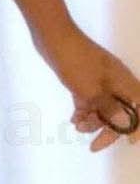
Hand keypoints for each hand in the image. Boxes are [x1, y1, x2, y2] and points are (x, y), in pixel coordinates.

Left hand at [33, 21, 139, 151]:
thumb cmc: (75, 62)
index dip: (137, 126)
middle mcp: (115, 81)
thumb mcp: (91, 90)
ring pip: (102, 107)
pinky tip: (73, 119)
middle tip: (94, 146)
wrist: (52, 36)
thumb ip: (110, 108)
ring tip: (77, 126)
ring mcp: (99, 80)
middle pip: (120, 110)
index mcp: (123, 81)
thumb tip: (126, 123)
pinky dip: (83, 110)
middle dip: (108, 129)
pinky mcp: (84, 78)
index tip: (129, 142)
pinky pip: (89, 100)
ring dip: (92, 120)